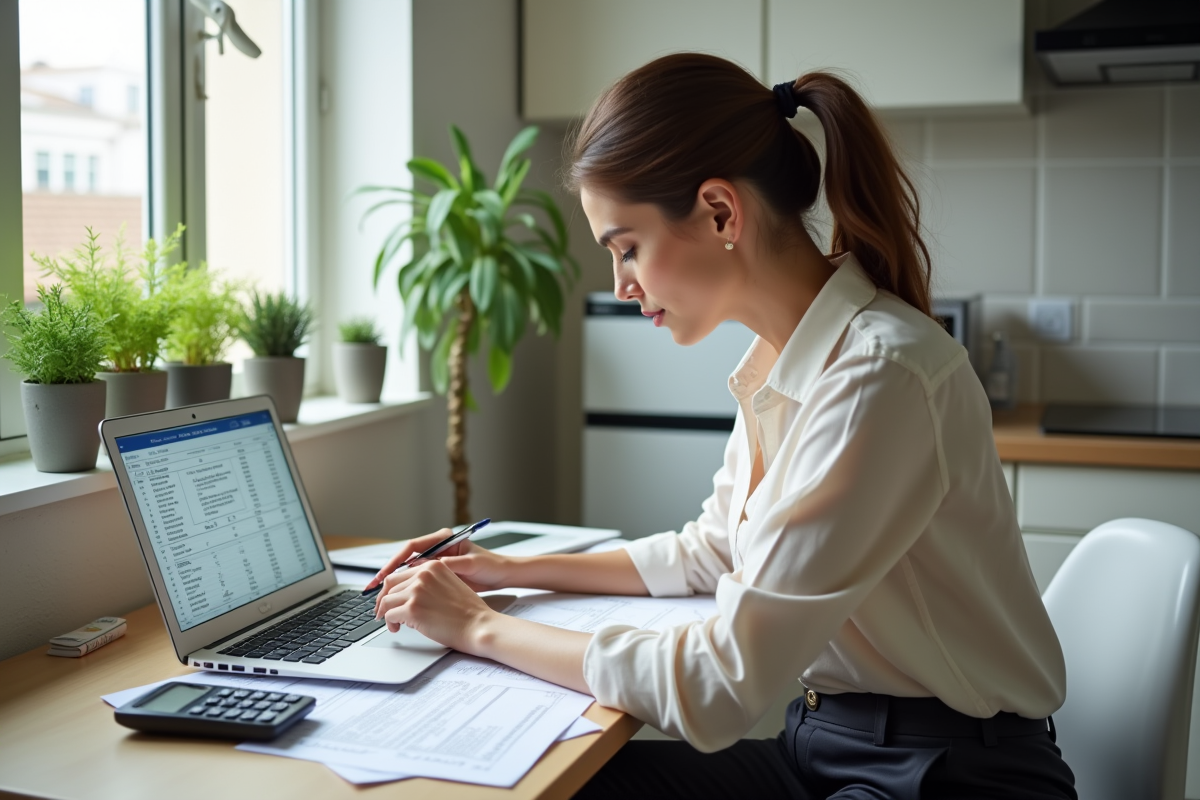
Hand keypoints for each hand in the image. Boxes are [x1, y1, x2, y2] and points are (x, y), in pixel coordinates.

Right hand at [367, 529, 514, 617]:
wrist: (502, 576)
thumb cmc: (491, 566)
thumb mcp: (471, 564)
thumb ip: (451, 563)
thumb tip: (430, 566)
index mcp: (443, 539)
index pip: (412, 547)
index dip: (395, 561)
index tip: (385, 575)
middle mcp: (437, 548)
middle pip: (405, 561)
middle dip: (388, 575)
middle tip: (374, 590)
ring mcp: (435, 562)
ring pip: (407, 574)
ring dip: (393, 586)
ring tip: (380, 599)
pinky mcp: (437, 576)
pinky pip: (415, 583)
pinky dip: (404, 592)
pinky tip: (395, 602)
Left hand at [374, 559, 495, 651]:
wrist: (479, 625)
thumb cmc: (468, 611)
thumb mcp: (449, 584)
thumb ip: (429, 582)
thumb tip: (407, 592)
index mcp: (433, 565)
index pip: (401, 572)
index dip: (391, 587)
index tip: (387, 597)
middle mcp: (423, 574)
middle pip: (390, 584)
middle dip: (384, 600)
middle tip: (382, 611)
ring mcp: (416, 590)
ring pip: (387, 600)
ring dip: (386, 613)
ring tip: (393, 623)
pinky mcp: (412, 608)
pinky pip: (390, 615)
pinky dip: (390, 623)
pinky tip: (397, 628)